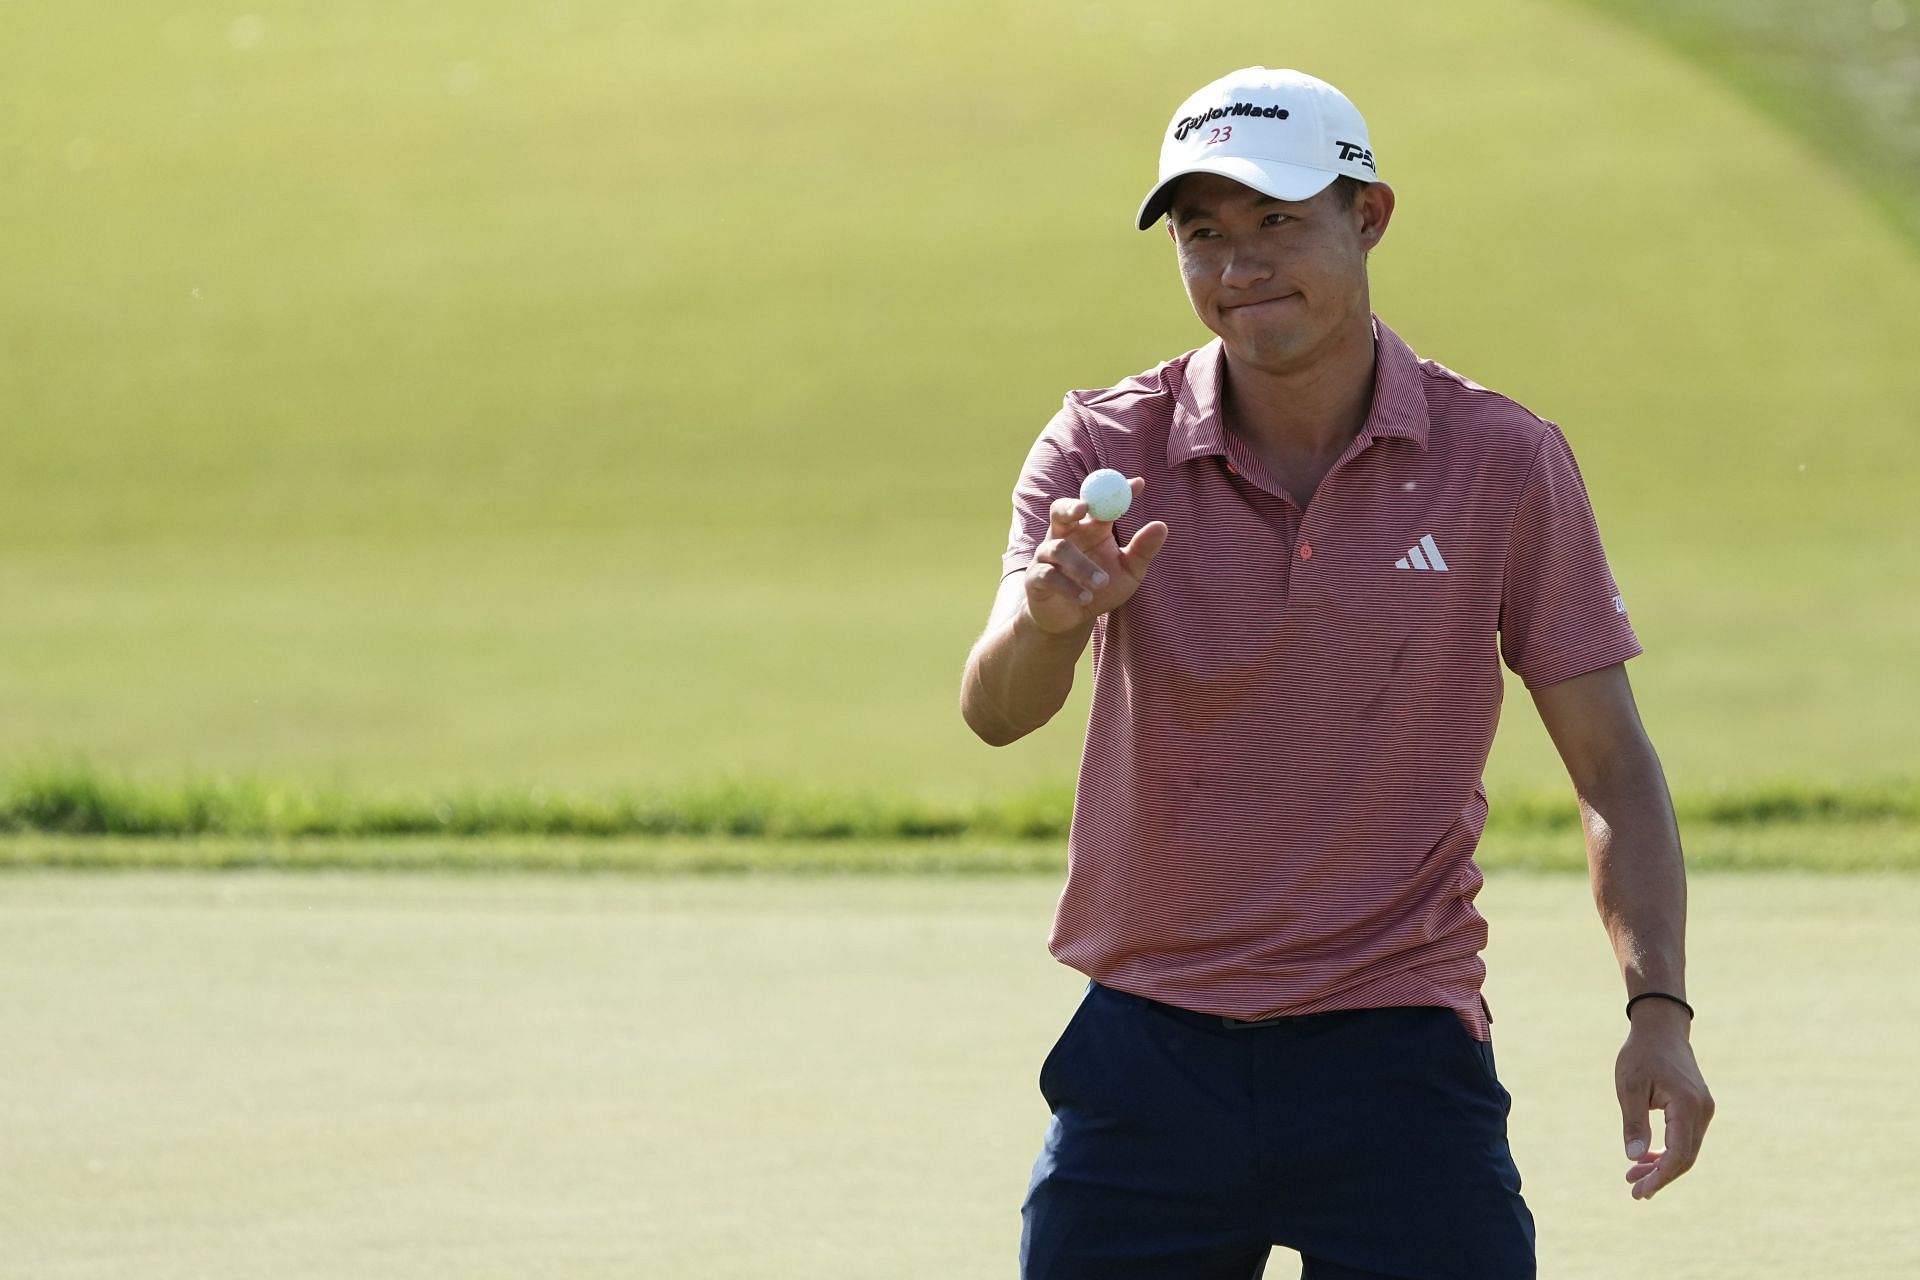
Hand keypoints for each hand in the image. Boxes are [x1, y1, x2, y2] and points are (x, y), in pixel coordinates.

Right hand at [1023, 477, 1169, 634]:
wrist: (1073, 621)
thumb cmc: (1101, 590)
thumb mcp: (1129, 571)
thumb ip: (1142, 550)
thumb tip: (1161, 525)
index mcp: (1090, 529)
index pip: (1100, 503)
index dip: (1116, 490)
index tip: (1137, 484)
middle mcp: (1066, 536)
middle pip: (1060, 510)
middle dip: (1070, 505)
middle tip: (1084, 508)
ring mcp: (1047, 556)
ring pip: (1058, 548)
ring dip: (1080, 564)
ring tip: (1101, 583)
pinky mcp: (1035, 579)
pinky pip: (1048, 576)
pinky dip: (1069, 587)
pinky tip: (1086, 599)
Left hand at [1615, 1000, 1714, 1199]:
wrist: (1660, 1028)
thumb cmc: (1641, 1054)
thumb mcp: (1629, 1087)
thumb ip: (1634, 1123)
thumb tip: (1635, 1158)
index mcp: (1687, 1106)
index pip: (1678, 1154)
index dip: (1660, 1176)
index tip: (1639, 1191)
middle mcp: (1702, 1111)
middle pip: (1685, 1157)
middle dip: (1660, 1177)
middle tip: (1635, 1192)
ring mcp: (1704, 1110)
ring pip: (1687, 1150)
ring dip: (1663, 1166)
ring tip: (1634, 1178)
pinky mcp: (1698, 1108)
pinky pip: (1686, 1138)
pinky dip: (1668, 1151)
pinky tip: (1647, 1159)